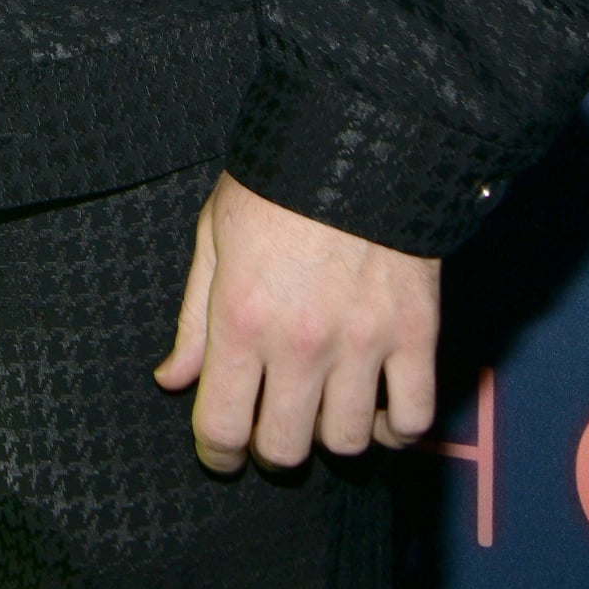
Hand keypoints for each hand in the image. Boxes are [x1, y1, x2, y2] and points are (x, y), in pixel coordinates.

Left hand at [154, 172, 439, 472]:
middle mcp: (301, 342)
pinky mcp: (416, 334)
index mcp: (242, 318)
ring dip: (330, 434)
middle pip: (284, 448)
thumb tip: (172, 379)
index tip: (221, 449)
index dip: (217, 453)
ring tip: (322, 405)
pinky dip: (395, 429)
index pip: (222, 429)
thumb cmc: (274, 182)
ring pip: (346, 442)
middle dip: (270, 446)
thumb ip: (194, 317)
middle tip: (271, 422)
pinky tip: (376, 409)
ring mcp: (363, 343)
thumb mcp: (214, 236)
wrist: (356, 135)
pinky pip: (413, 419)